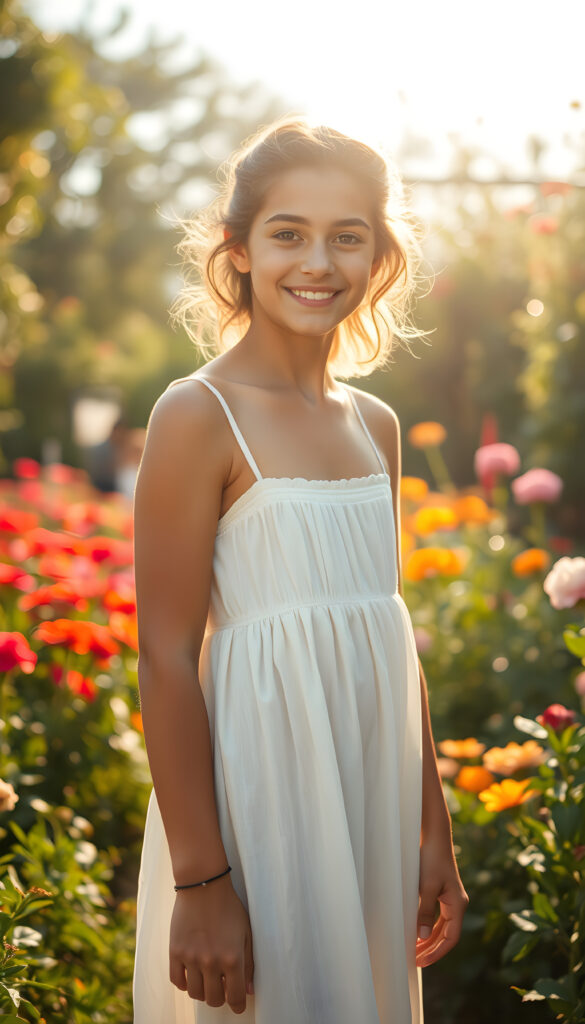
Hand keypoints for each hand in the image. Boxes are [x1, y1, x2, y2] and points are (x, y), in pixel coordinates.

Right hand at [169, 874, 254, 1013]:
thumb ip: (248, 963)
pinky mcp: (175, 951)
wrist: (203, 885)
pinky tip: (192, 973)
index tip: (237, 1004)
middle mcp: (211, 962)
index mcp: (232, 958)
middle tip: (222, 985)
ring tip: (207, 978)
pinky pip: (177, 981)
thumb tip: (249, 990)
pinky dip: (184, 982)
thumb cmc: (229, 907)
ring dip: (203, 990)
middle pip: (214, 999)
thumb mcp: (245, 933)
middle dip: (220, 996)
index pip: (235, 998)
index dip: (238, 1005)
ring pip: (195, 994)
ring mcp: (191, 958)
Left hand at [415, 831, 468, 967]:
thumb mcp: (426, 887)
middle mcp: (457, 904)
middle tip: (414, 961)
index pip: (450, 938)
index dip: (437, 952)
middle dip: (431, 949)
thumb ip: (424, 912)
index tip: (422, 962)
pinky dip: (428, 927)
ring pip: (442, 927)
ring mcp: (450, 899)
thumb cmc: (431, 859)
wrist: (434, 837)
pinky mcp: (443, 893)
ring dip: (429, 939)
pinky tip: (416, 932)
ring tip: (414, 951)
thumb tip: (421, 936)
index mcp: (457, 905)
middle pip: (446, 935)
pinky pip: (438, 917)